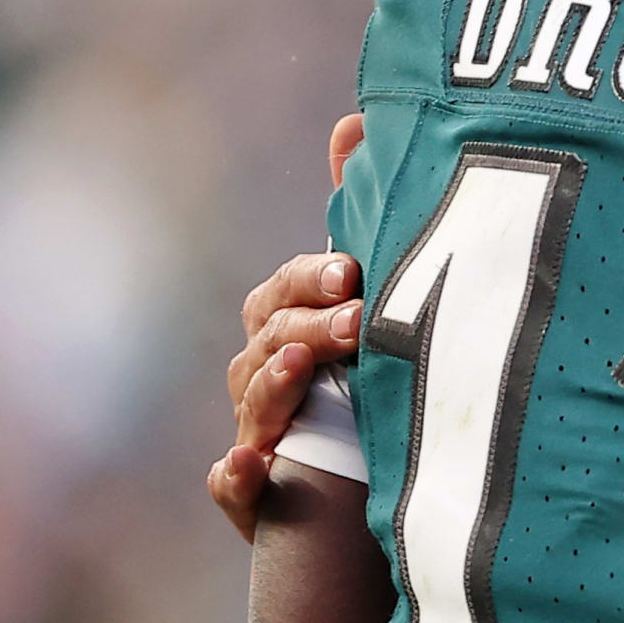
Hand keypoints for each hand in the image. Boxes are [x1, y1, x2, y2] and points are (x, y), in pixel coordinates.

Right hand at [210, 116, 373, 540]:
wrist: (392, 494)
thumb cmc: (379, 383)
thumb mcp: (380, 304)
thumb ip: (362, 217)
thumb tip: (355, 119)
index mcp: (288, 330)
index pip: (284, 293)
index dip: (312, 280)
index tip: (353, 273)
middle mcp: (267, 381)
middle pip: (267, 342)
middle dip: (309, 327)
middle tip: (361, 320)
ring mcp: (261, 439)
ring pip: (253, 405)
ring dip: (277, 383)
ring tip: (307, 366)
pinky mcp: (261, 503)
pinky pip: (231, 491)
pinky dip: (234, 479)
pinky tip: (251, 467)